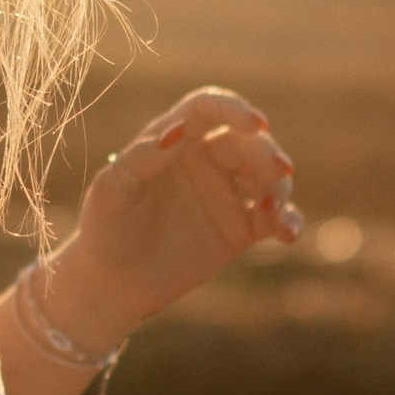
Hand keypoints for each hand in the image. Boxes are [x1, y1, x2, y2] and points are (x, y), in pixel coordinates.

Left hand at [39, 86, 300, 349]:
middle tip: (278, 170)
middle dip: (267, 152)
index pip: (209, 110)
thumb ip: (141, 159)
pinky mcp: (242, 228)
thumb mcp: (111, 191)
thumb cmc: (105, 228)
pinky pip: (276, 217)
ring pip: (269, 176)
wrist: (112, 284)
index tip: (256, 123)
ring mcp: (227, 193)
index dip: (235, 110)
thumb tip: (176, 132)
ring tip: (273, 211)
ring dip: (280, 187)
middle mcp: (206, 159)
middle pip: (248, 142)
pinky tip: (288, 234)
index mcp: (173, 139)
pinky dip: (289, 221)